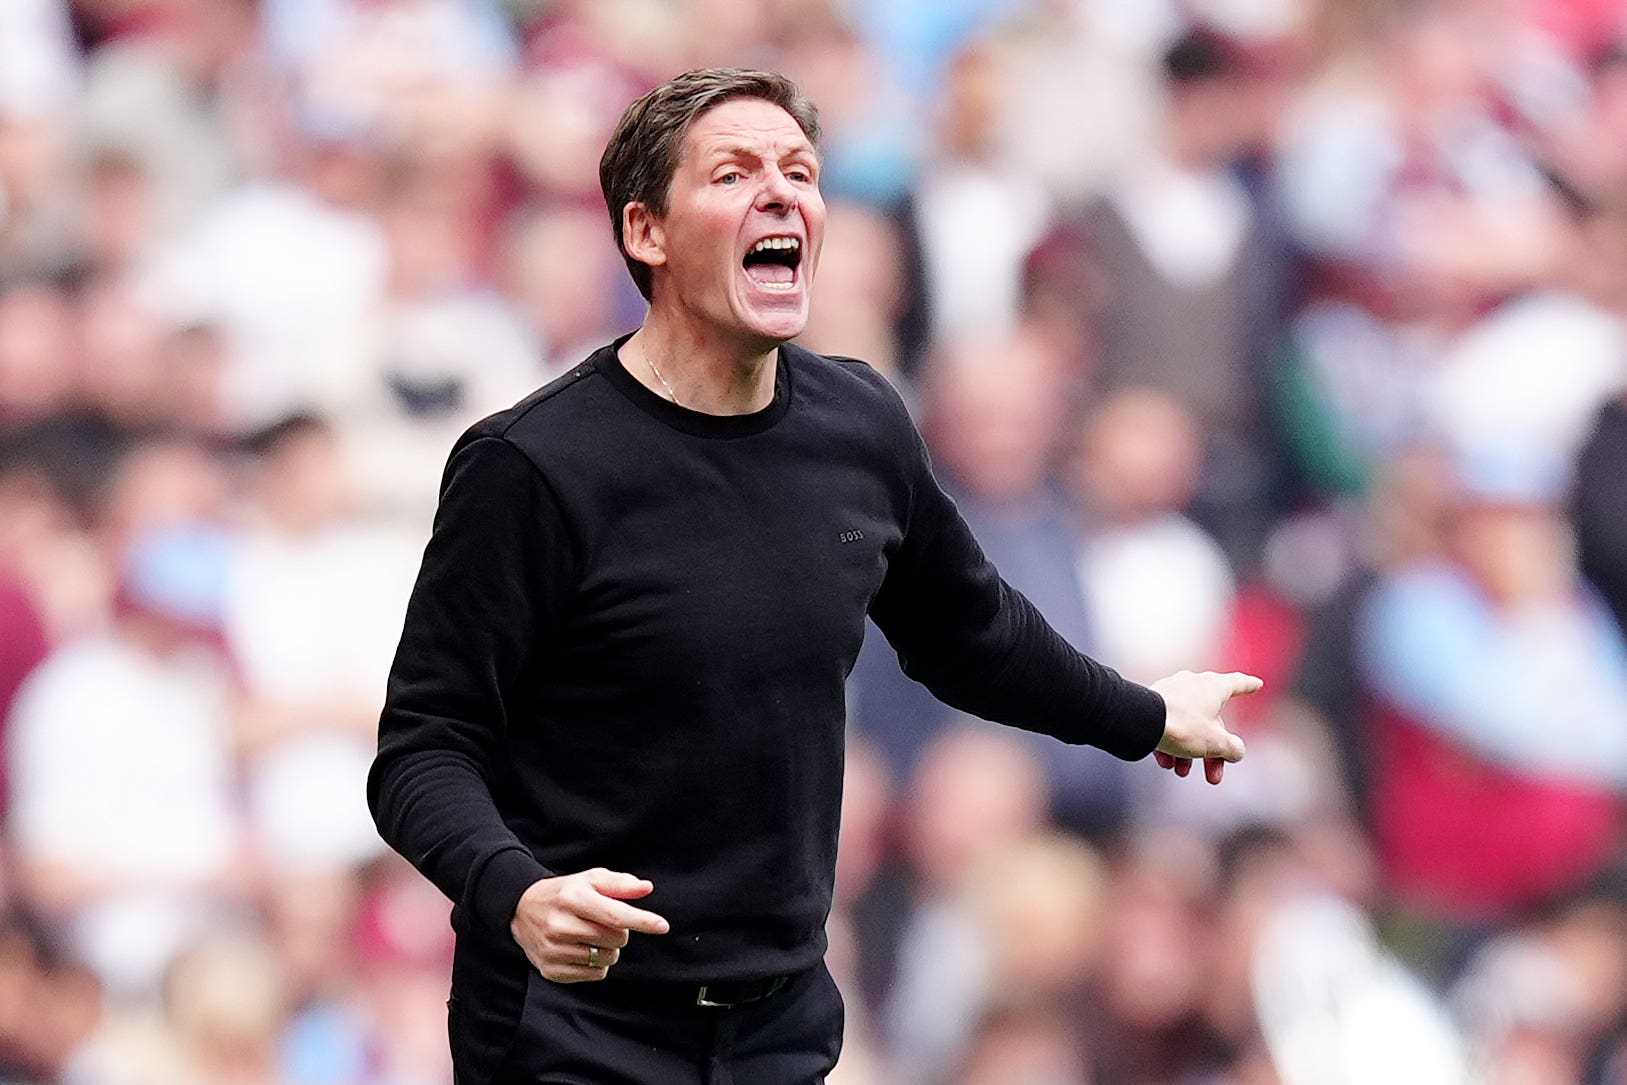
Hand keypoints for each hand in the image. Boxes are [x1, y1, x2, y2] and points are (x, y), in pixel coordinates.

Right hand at [510, 868, 669, 982]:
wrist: (521, 910)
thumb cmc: (564, 894)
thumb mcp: (590, 879)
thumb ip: (620, 884)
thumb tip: (646, 888)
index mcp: (573, 898)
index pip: (615, 915)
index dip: (641, 921)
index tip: (662, 926)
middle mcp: (560, 925)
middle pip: (615, 939)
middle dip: (620, 932)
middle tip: (605, 923)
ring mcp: (554, 950)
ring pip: (606, 959)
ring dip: (609, 949)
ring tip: (592, 936)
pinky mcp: (551, 970)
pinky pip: (594, 975)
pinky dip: (597, 965)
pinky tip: (582, 950)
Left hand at [1149, 670, 1261, 784]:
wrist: (1141, 721)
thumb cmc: (1183, 726)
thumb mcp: (1216, 743)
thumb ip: (1233, 748)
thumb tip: (1235, 751)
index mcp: (1213, 687)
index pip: (1237, 683)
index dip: (1249, 685)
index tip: (1257, 684)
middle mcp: (1193, 684)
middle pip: (1211, 722)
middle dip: (1212, 753)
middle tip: (1213, 777)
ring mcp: (1171, 691)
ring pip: (1188, 726)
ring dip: (1188, 753)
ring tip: (1181, 772)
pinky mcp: (1152, 701)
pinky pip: (1167, 724)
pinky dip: (1169, 743)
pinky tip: (1164, 762)